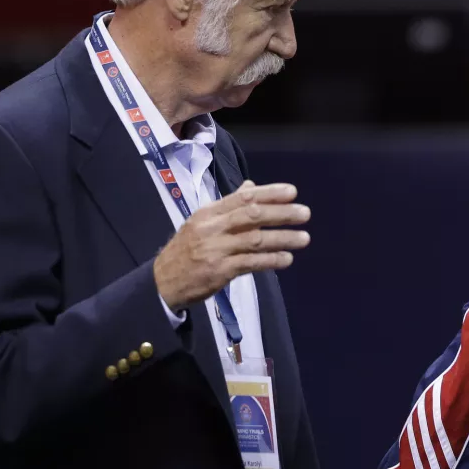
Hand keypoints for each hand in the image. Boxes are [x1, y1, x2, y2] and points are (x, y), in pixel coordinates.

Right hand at [154, 181, 310, 309]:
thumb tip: (251, 187)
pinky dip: (271, 260)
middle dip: (281, 213)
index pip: (243, 198)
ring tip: (304, 238)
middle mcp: (212, 228)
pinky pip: (251, 263)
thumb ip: (228, 206)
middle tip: (305, 213)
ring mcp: (216, 249)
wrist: (163, 281)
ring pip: (255, 240)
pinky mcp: (220, 271)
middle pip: (252, 215)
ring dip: (283, 238)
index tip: (292, 192)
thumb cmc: (187, 249)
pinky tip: (287, 259)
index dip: (269, 193)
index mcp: (208, 213)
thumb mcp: (202, 223)